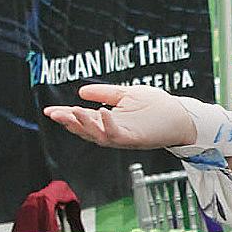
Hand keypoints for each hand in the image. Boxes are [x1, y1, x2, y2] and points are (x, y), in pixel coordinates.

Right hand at [44, 84, 194, 149]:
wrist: (182, 115)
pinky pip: (118, 135)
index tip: (49, 110)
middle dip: (69, 122)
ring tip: (72, 112)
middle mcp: (114, 131)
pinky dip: (108, 125)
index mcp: (109, 120)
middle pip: (86, 130)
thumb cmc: (158, 105)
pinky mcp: (136, 139)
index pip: (83, 118)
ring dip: (84, 125)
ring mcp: (124, 136)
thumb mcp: (126, 95)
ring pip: (97, 135)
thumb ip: (105, 93)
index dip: (66, 115)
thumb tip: (81, 92)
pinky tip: (102, 112)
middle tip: (54, 114)